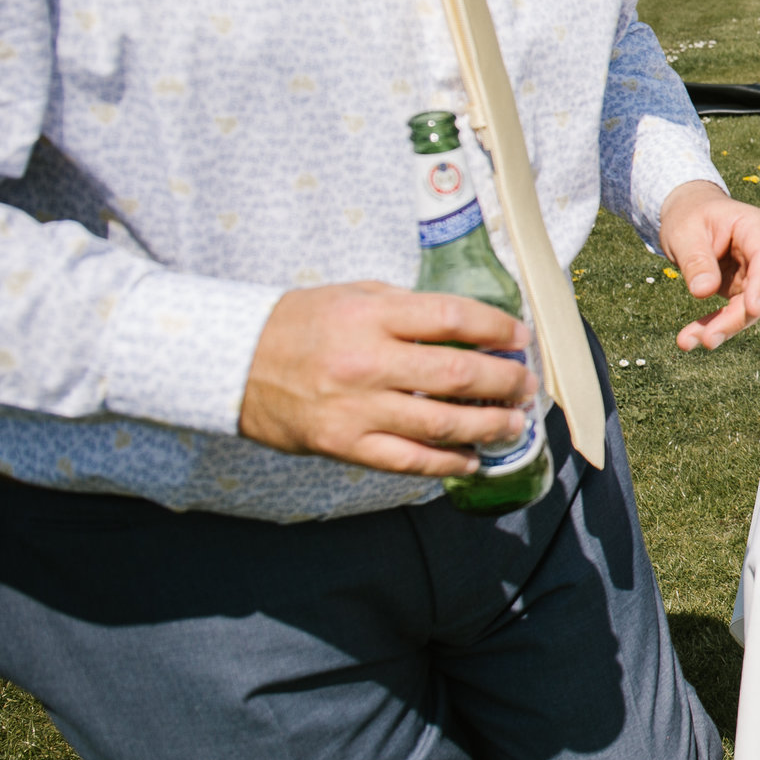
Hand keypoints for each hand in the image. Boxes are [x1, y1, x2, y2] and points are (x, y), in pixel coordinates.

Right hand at [239, 282, 536, 475]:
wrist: (233, 363)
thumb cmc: (301, 324)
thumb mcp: (355, 296)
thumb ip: (410, 309)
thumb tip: (473, 326)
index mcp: (371, 316)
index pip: (453, 318)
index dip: (497, 328)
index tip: (520, 336)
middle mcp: (367, 362)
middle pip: (458, 374)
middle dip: (505, 381)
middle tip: (526, 384)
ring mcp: (356, 408)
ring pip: (442, 423)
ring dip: (489, 425)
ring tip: (513, 423)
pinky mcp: (345, 445)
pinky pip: (408, 462)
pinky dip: (447, 463)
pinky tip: (471, 459)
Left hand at [660, 179, 759, 349]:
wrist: (690, 213)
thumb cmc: (690, 215)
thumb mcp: (684, 233)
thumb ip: (696, 261)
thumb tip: (704, 292)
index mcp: (755, 228)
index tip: (752, 309)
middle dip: (735, 318)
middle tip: (708, 339)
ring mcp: (756, 274)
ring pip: (749, 309)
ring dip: (722, 328)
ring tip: (689, 341)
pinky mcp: (743, 289)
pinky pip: (734, 313)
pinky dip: (714, 325)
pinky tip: (690, 338)